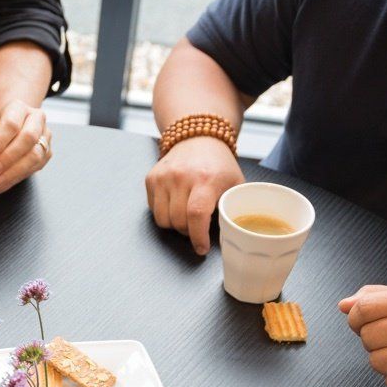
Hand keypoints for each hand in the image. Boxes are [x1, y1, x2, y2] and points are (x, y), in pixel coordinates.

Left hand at [0, 100, 50, 196]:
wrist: (13, 124)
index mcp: (19, 108)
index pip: (11, 125)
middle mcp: (36, 119)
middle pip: (28, 139)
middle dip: (7, 159)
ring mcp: (45, 136)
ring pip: (35, 156)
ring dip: (12, 173)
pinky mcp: (47, 153)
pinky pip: (34, 168)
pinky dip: (15, 179)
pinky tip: (0, 185)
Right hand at [145, 136, 243, 254]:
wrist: (198, 138)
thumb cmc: (219, 165)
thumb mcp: (235, 184)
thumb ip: (232, 207)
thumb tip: (230, 235)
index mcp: (206, 179)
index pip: (196, 214)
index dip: (198, 236)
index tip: (202, 248)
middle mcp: (181, 176)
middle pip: (178, 221)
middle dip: (188, 232)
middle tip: (197, 228)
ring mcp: (163, 177)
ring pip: (162, 219)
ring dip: (174, 225)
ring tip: (186, 217)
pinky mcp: (151, 178)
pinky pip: (153, 209)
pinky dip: (164, 213)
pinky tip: (176, 204)